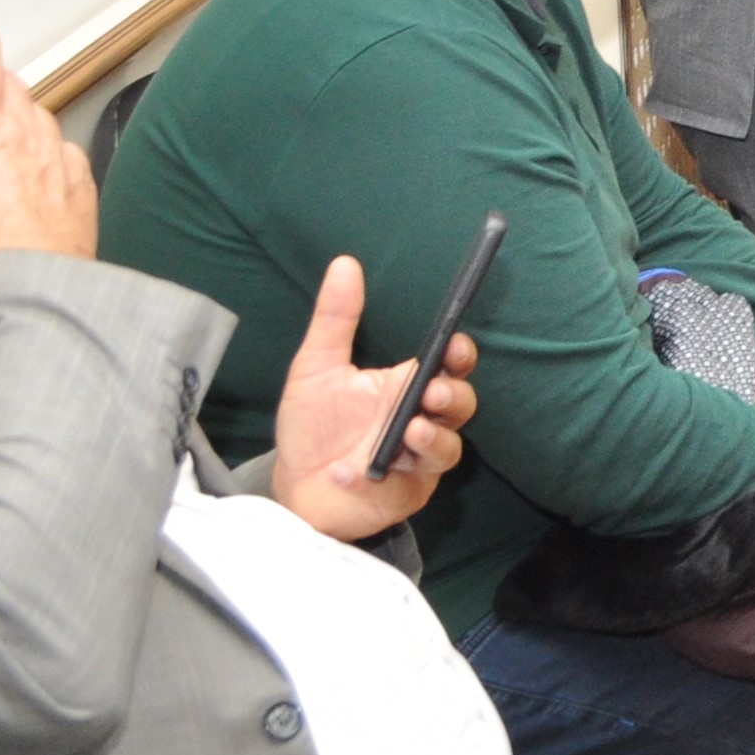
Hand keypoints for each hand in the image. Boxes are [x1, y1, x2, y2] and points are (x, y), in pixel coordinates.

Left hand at [266, 255, 472, 537]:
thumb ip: (334, 319)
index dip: (461, 354)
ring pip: (449, 447)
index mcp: (406, 385)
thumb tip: (344, 263)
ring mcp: (417, 458)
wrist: (293, 487)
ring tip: (409, 433)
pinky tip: (352, 471)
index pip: (451, 364)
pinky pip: (410, 483)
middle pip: (461, 404)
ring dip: (434, 439)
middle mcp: (421, 419)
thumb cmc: (312, 426)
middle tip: (431, 392)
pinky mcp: (406, 492)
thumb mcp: (315, 368)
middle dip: (453, 396)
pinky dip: (385, 476)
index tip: (455, 345)